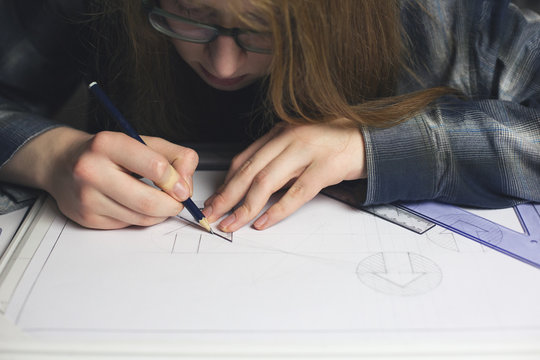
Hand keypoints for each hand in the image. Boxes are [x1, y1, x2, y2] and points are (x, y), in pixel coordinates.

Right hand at [0, 127, 197, 228]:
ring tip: (158, 201)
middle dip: (172, 205)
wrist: (61, 163)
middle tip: (178, 202)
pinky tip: (134, 204)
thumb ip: (174, 157)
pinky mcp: (87, 218)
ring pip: (141, 218)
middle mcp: (92, 170)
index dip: (177, 181)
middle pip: (149, 201)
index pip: (156, 167)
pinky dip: (140, 218)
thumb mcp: (142, 142)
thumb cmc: (107, 152)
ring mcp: (87, 197)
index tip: (182, 186)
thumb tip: (187, 184)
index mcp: (108, 144)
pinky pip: (128, 225)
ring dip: (159, 214)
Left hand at [203, 121, 366, 231]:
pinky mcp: (325, 167)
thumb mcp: (299, 143)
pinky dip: (278, 209)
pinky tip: (264, 222)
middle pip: (250, 170)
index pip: (244, 158)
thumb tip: (250, 185)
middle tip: (212, 215)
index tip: (215, 200)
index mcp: (280, 131)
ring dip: (246, 206)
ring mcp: (307, 151)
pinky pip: (297, 192)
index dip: (226, 182)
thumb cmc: (333, 142)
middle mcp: (289, 138)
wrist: (370, 138)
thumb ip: (277, 157)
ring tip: (232, 223)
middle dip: (227, 195)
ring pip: (267, 181)